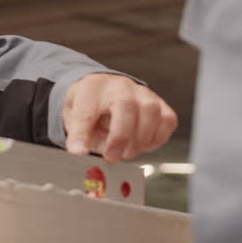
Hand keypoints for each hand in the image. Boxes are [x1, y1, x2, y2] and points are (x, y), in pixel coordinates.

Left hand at [63, 73, 177, 162]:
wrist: (107, 93)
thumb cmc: (91, 106)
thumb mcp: (74, 118)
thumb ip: (77, 134)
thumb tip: (79, 152)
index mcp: (92, 88)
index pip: (86, 108)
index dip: (82, 132)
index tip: (80, 151)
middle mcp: (120, 86)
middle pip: (126, 106)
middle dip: (120, 137)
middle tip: (112, 156)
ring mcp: (143, 93)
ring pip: (151, 112)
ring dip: (140, 139)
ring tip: (127, 152)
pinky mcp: (160, 104)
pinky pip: (167, 120)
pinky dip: (157, 138)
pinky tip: (143, 145)